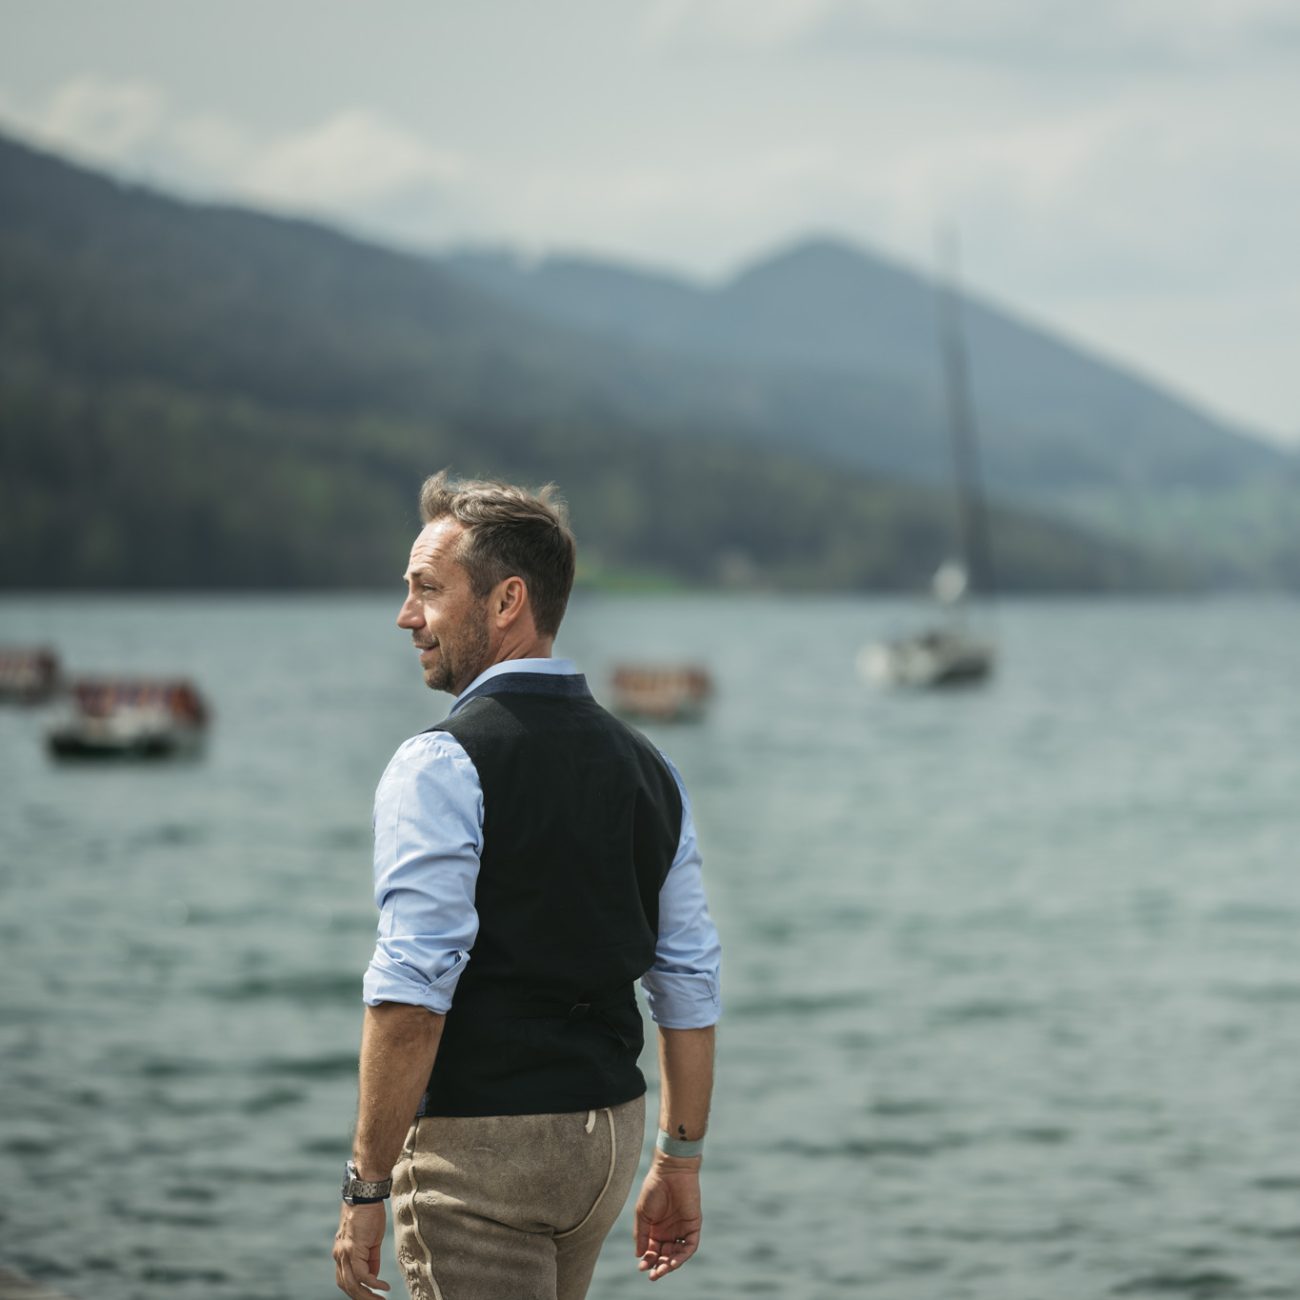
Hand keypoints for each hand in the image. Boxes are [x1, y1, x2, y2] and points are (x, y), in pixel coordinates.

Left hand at [333, 1201, 390, 1296]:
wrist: (365, 1195)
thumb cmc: (369, 1214)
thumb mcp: (371, 1240)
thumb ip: (370, 1259)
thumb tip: (373, 1276)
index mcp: (341, 1253)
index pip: (345, 1280)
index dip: (357, 1291)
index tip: (371, 1296)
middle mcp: (339, 1256)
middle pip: (347, 1286)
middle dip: (362, 1298)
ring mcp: (344, 1253)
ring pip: (352, 1284)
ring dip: (366, 1295)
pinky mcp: (353, 1249)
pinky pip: (362, 1274)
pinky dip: (373, 1283)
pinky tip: (383, 1287)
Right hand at [634, 1155, 701, 1280]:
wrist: (670, 1171)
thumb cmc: (654, 1188)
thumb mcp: (642, 1213)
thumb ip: (641, 1234)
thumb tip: (639, 1255)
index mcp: (655, 1229)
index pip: (652, 1251)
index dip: (647, 1260)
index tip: (641, 1267)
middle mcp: (669, 1231)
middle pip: (665, 1255)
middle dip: (659, 1266)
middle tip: (653, 1274)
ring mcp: (681, 1228)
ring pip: (677, 1253)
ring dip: (670, 1264)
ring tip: (662, 1270)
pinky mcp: (693, 1225)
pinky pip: (690, 1245)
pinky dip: (683, 1255)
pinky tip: (674, 1261)